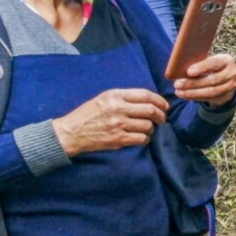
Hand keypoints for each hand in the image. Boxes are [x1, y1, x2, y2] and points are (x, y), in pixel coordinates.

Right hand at [51, 89, 168, 156]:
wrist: (71, 132)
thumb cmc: (88, 114)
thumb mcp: (104, 98)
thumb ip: (124, 97)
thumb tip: (148, 100)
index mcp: (115, 96)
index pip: (145, 95)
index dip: (159, 100)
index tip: (164, 106)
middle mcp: (118, 109)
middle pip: (150, 110)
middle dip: (161, 115)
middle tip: (162, 119)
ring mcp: (119, 125)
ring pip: (148, 126)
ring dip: (152, 128)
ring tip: (148, 128)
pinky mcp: (118, 139)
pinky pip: (141, 139)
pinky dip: (145, 138)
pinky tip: (141, 137)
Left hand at [173, 53, 235, 106]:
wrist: (225, 78)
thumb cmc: (211, 66)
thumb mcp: (209, 61)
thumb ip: (199, 63)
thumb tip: (179, 67)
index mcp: (226, 60)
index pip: (215, 63)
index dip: (202, 67)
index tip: (189, 71)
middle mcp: (232, 73)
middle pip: (212, 80)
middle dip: (193, 83)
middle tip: (177, 84)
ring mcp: (230, 86)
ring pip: (211, 91)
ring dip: (192, 93)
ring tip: (178, 92)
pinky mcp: (226, 96)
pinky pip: (209, 98)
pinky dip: (195, 97)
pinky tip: (185, 95)